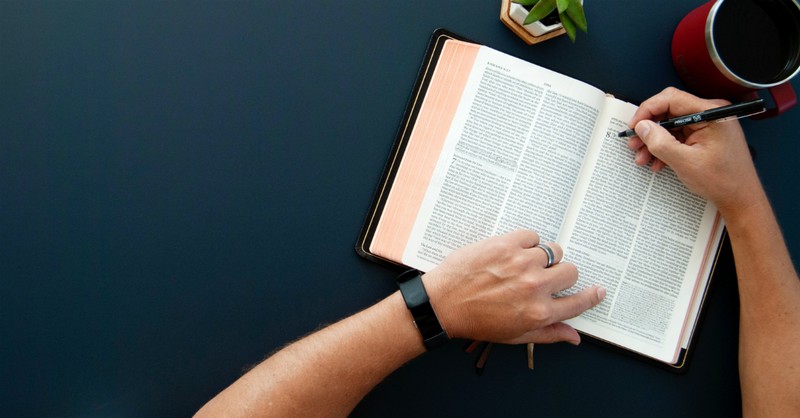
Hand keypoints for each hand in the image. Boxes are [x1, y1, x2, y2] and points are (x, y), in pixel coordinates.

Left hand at [421, 230, 604, 344]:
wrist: (443, 304)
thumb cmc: (477, 322)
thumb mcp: (516, 336)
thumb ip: (549, 334)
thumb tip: (575, 337)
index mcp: (539, 313)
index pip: (578, 303)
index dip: (591, 296)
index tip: (599, 290)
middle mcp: (534, 287)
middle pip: (570, 271)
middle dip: (561, 274)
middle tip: (543, 277)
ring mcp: (521, 264)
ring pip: (552, 251)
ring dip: (542, 257)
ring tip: (523, 264)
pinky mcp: (505, 244)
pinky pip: (532, 235)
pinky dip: (526, 242)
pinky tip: (513, 252)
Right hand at [627, 87, 761, 216]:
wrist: (740, 198)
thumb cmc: (722, 180)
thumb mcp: (685, 162)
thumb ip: (661, 142)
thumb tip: (642, 127)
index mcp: (711, 112)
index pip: (671, 99)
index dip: (648, 111)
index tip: (634, 127)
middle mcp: (710, 113)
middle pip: (669, 111)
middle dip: (649, 129)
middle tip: (634, 144)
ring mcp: (707, 124)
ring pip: (670, 125)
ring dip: (654, 141)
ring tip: (642, 157)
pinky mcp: (704, 135)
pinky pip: (678, 135)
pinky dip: (665, 147)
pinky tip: (657, 161)